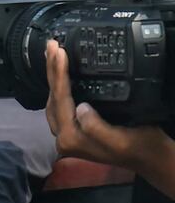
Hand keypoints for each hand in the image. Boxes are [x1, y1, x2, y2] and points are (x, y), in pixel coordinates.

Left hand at [45, 40, 171, 174]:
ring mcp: (67, 134)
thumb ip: (96, 127)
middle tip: (51, 45)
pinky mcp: (74, 129)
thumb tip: (80, 107)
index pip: (60, 100)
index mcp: (71, 139)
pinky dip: (60, 85)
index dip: (59, 73)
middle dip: (51, 70)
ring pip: (54, 98)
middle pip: (53, 96)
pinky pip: (61, 102)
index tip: (58, 51)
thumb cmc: (141, 147)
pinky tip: (60, 73)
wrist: (152, 158)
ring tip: (52, 53)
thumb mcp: (120, 139)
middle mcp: (63, 138)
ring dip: (53, 75)